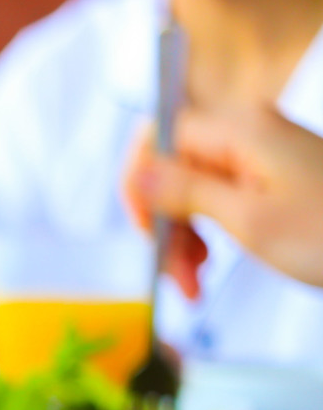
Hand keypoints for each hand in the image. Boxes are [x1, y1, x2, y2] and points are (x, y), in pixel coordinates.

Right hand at [124, 105, 322, 293]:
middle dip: (162, 222)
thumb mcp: (249, 221)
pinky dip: (205, 233)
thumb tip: (138, 174)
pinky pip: (217, 198)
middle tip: (173, 272)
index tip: (143, 229)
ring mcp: (261, 153)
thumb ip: (186, 192)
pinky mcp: (271, 176)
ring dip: (181, 236)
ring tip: (193, 281)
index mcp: (241, 129)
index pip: (158, 135)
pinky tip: (207, 266)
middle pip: (172, 167)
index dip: (138, 182)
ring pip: (190, 188)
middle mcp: (248, 132)